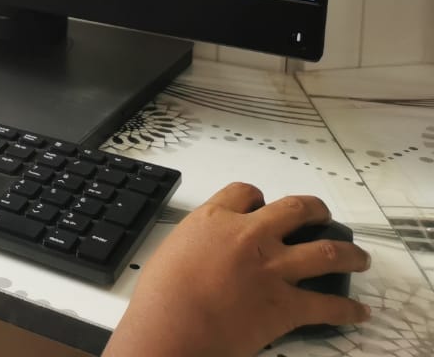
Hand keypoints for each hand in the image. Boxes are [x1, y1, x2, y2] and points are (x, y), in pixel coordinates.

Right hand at [103, 182, 370, 356]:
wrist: (173, 328)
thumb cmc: (161, 296)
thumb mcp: (171, 251)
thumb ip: (196, 243)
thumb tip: (203, 253)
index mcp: (215, 219)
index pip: (245, 193)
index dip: (258, 198)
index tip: (262, 205)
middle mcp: (250, 236)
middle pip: (295, 209)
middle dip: (315, 210)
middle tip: (322, 216)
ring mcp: (273, 269)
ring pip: (325, 250)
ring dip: (348, 253)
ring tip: (358, 257)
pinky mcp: (287, 305)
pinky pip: (328, 305)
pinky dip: (347, 309)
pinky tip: (358, 311)